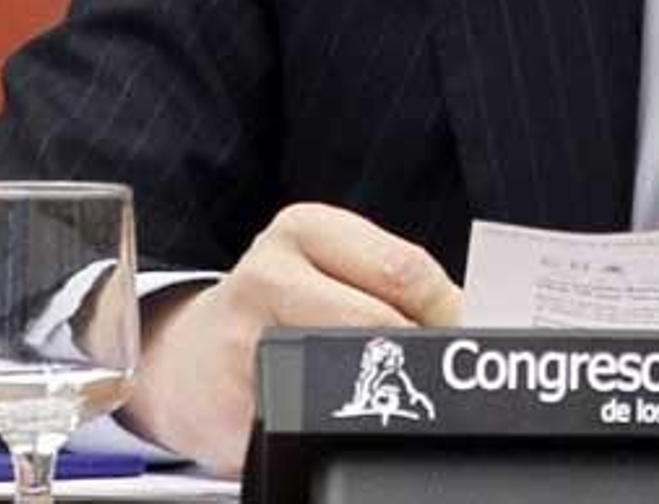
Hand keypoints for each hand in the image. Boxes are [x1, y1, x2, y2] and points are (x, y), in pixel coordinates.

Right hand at [122, 203, 460, 473]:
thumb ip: (394, 280)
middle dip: (422, 355)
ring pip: (345, 377)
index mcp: (303, 228)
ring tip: (393, 396)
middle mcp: (266, 276)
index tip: (473, 336)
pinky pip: (308, 426)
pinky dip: (337, 431)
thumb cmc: (279, 304)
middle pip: (377, 323)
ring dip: (382, 395)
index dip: (450, 311)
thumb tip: (474, 316)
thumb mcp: (329, 265)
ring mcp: (242, 347)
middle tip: (443, 375)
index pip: (402, 268)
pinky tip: (339, 421)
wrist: (184, 357)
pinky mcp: (230, 414)